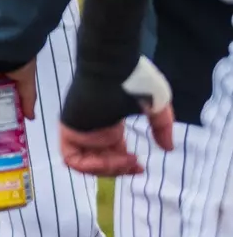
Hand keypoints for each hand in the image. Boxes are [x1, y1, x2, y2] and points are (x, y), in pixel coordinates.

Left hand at [59, 55, 174, 175]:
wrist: (112, 66)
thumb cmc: (132, 80)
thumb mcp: (155, 107)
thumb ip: (161, 127)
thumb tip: (168, 148)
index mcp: (107, 123)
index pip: (110, 153)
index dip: (124, 165)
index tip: (140, 166)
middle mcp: (91, 128)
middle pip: (97, 161)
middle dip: (118, 170)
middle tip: (135, 167)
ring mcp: (79, 129)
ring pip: (83, 163)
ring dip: (106, 169)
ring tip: (125, 162)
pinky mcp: (69, 128)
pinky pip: (72, 157)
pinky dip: (90, 165)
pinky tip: (112, 160)